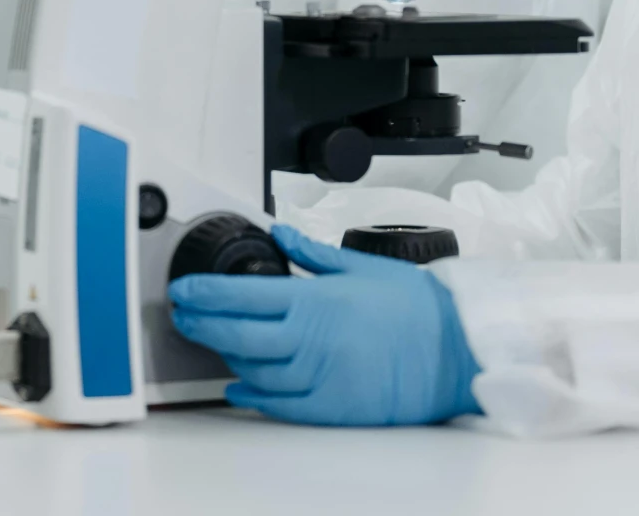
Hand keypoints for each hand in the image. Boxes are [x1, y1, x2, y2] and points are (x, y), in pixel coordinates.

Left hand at [169, 224, 478, 425]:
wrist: (455, 350)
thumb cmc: (415, 307)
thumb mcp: (362, 266)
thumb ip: (312, 254)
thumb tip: (280, 232)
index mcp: (314, 300)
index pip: (240, 295)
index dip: (204, 293)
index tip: (183, 290)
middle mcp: (309, 339)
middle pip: (236, 334)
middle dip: (201, 324)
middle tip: (182, 316)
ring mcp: (318, 376)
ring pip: (253, 369)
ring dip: (226, 356)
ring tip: (212, 343)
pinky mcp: (331, 406)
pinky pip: (280, 404)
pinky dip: (253, 396)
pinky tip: (238, 387)